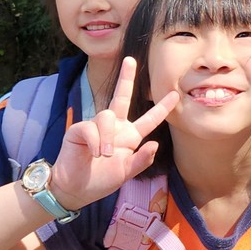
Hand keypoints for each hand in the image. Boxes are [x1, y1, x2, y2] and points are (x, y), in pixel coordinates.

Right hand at [47, 56, 176, 208]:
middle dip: (126, 78)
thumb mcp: (126, 172)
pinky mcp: (79, 130)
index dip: (162, 108)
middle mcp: (114, 127)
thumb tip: (155, 144)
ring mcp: (96, 127)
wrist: (75, 189)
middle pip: (122, 97)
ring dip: (106, 138)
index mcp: (128, 137)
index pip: (149, 120)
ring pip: (106, 116)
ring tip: (104, 156)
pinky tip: (94, 154)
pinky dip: (95, 142)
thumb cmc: (101, 180)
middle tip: (130, 60)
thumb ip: (141, 161)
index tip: (174, 94)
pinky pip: (90, 128)